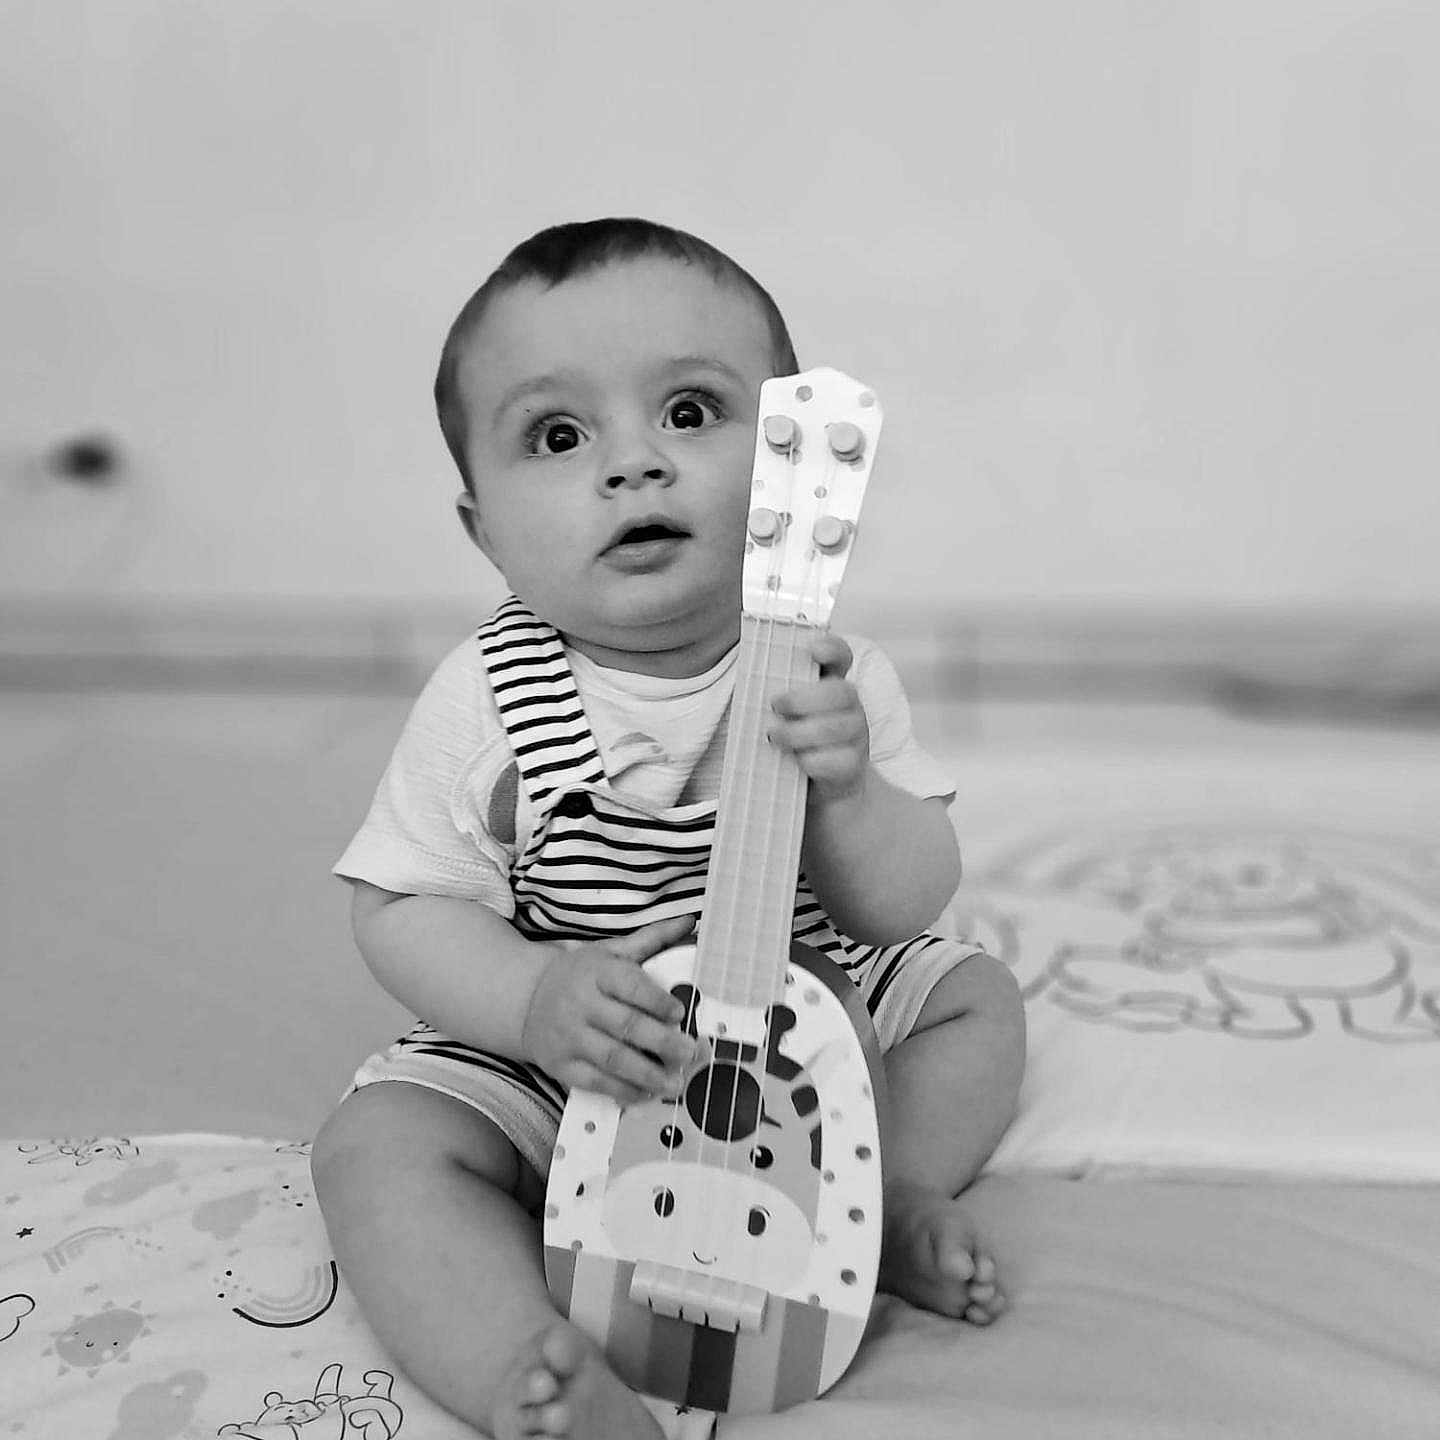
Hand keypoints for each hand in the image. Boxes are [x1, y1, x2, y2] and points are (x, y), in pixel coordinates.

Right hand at [521, 914, 700, 1104]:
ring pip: (612, 1058)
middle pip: (625, 1025)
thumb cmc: (580, 974)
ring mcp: (569, 1037)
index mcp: (597, 972)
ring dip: (647, 1073)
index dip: (656, 1000)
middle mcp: (581, 1004)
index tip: (680, 1013)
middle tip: (689, 1052)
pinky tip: (645, 1093)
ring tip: (675, 1083)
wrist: (525, 998)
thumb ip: (651, 940)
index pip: (629, 985)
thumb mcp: (610, 952)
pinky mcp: (560, 1064)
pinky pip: (594, 1082)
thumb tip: (689, 922)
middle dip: (661, 1041)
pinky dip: (621, 1090)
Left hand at [769, 633, 869, 802]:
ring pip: (836, 728)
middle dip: (804, 699)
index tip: (811, 649)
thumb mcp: (783, 713)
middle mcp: (849, 706)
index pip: (840, 656)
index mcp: (831, 684)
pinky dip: (810, 761)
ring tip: (773, 737)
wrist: (818, 788)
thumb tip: (746, 680)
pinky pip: (836, 761)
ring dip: (799, 732)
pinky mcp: (852, 765)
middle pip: (841, 692)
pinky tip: (794, 761)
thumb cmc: (794, 742)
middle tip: (775, 706)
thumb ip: (773, 693)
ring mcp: (856, 736)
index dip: (831, 648)